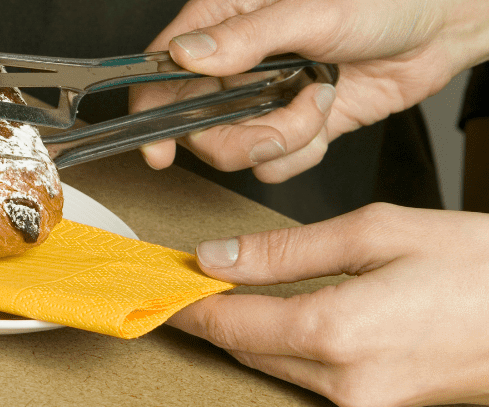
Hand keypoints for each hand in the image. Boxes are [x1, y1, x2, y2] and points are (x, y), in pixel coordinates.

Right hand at [131, 0, 488, 181]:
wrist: (442, 24)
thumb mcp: (312, 12)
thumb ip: (245, 38)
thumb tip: (185, 54)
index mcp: (222, 17)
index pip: (160, 69)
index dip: (151, 113)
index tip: (159, 150)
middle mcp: (233, 58)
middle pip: (193, 122)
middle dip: (240, 135)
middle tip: (282, 122)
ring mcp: (260, 93)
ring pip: (233, 148)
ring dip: (281, 140)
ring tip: (318, 107)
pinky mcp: (291, 121)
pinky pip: (273, 162)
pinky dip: (302, 153)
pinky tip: (327, 119)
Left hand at [169, 203, 488, 406]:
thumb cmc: (481, 267)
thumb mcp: (376, 232)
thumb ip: (285, 251)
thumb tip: (218, 258)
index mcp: (336, 333)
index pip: (228, 325)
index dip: (187, 303)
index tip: (161, 282)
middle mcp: (345, 385)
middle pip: (246, 350)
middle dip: (215, 314)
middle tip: (191, 277)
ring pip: (276, 366)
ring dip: (250, 331)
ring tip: (232, 290)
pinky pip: (311, 378)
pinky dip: (289, 347)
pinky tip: (285, 317)